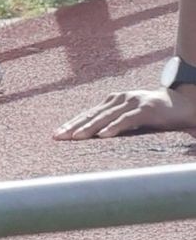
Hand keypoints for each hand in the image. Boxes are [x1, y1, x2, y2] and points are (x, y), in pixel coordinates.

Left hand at [54, 82, 195, 138]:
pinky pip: (127, 120)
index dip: (72, 123)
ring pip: (106, 117)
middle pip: (91, 114)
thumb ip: (116, 125)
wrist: (181, 104)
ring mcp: (131, 102)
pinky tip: (103, 136)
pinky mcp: (145, 110)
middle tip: (57, 137)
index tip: (57, 134)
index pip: (87, 114)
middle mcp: (118, 99)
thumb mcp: (131, 119)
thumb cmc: (154, 115)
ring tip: (75, 138)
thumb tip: (98, 140)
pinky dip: (114, 128)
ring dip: (89, 128)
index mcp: (112, 102)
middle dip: (73, 126)